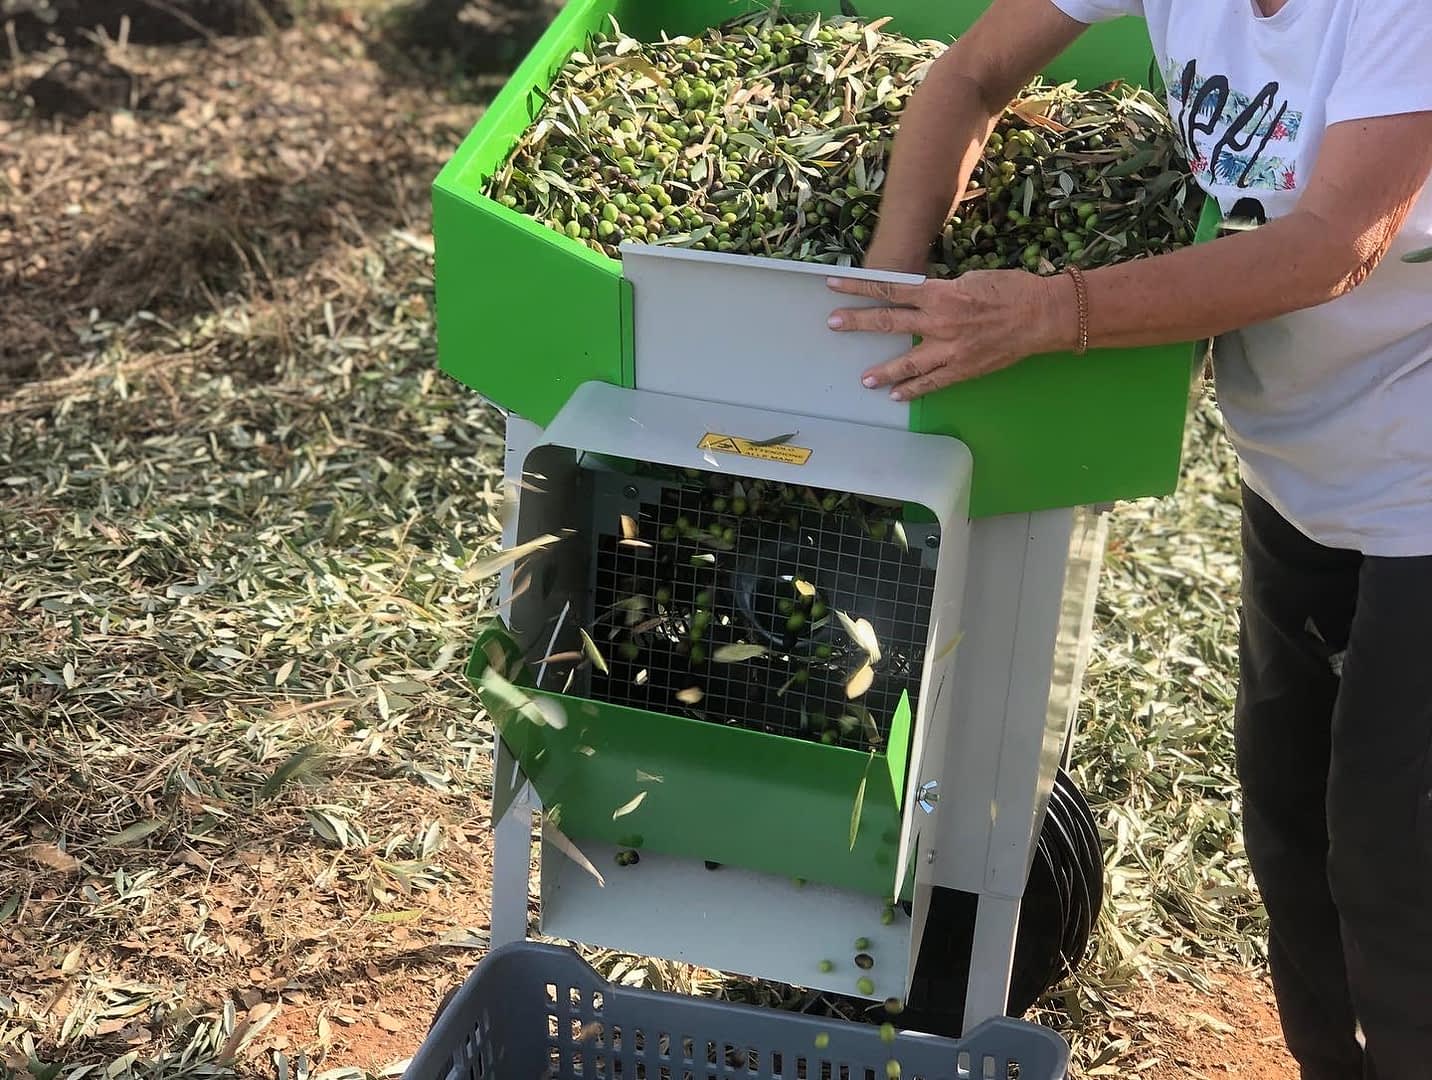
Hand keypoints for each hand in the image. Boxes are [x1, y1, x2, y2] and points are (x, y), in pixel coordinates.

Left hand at [827, 270, 1072, 400]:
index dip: (860, 287)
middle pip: (889, 322)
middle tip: (833, 324)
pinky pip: (932, 383)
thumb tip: (922, 296)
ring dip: (883, 371)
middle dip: (858, 323)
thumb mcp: (972, 278)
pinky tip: (896, 395)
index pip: (890, 288)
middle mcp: (939, 322)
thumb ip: (943, 290)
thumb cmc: (1012, 289)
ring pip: (907, 362)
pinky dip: (913, 390)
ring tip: (864, 379)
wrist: (1044, 316)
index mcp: (940, 293)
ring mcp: (950, 349)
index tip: (834, 285)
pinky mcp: (963, 369)